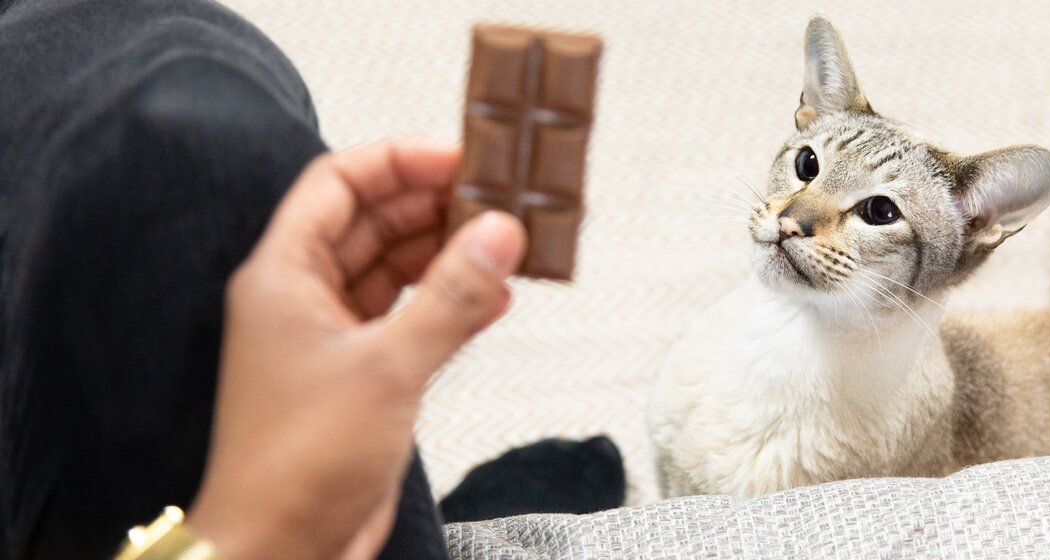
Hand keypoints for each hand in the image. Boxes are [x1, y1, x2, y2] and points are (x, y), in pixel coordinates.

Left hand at [187, 139, 525, 559]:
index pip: (339, 181)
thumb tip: (498, 235)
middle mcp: (305, 297)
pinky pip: (412, 317)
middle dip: (434, 205)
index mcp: (284, 274)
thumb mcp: (387, 366)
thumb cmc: (294, 465)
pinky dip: (452, 305)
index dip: (398, 160)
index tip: (458, 157)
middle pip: (374, 220)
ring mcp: (334, 336)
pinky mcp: (364, 374)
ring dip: (449, 255)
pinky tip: (496, 300)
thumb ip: (450, 296)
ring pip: (398, 268)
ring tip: (506, 244)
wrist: (282, 547)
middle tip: (497, 199)